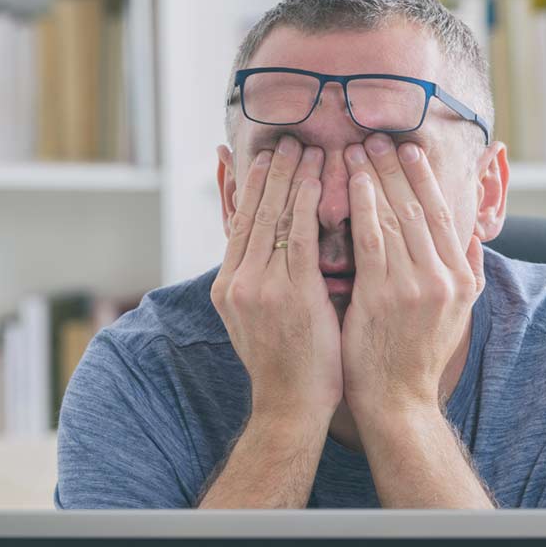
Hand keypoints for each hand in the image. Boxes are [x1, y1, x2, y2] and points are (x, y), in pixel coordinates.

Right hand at [210, 135, 342, 423]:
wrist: (290, 406)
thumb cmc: (287, 363)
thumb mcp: (258, 318)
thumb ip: (261, 279)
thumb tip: (271, 245)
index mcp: (227, 286)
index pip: (239, 224)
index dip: (252, 187)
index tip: (265, 158)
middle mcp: (237, 281)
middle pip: (253, 212)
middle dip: (272, 172)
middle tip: (286, 140)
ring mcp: (260, 287)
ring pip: (274, 217)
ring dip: (291, 177)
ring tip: (304, 147)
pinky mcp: (289, 294)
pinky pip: (299, 236)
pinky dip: (307, 202)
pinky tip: (318, 178)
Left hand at [340, 133, 485, 419]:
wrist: (398, 401)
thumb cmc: (417, 357)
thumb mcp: (458, 315)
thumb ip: (468, 272)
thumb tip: (473, 236)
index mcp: (461, 278)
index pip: (443, 215)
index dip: (425, 179)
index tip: (410, 150)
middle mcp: (444, 277)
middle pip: (419, 208)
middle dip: (397, 167)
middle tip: (378, 135)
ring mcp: (416, 286)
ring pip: (396, 217)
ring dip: (377, 177)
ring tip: (360, 148)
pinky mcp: (384, 296)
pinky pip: (372, 239)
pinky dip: (364, 206)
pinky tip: (353, 182)